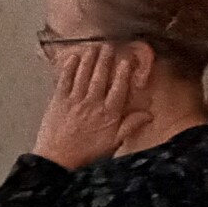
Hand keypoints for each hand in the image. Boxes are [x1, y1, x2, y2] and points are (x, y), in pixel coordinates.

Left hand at [32, 42, 144, 167]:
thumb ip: (130, 126)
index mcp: (108, 114)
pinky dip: (69, 68)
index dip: (123, 73)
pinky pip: (64, 81)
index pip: (119, 89)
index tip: (126, 60)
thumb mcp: (114, 143)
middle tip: (109, 47)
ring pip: (83, 76)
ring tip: (94, 47)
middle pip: (100, 78)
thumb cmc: (88, 153)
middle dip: (105, 60)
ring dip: (89, 60)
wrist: (58, 159)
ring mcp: (74, 101)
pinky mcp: (58, 101)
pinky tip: (73, 57)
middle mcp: (92, 104)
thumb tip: (149, 114)